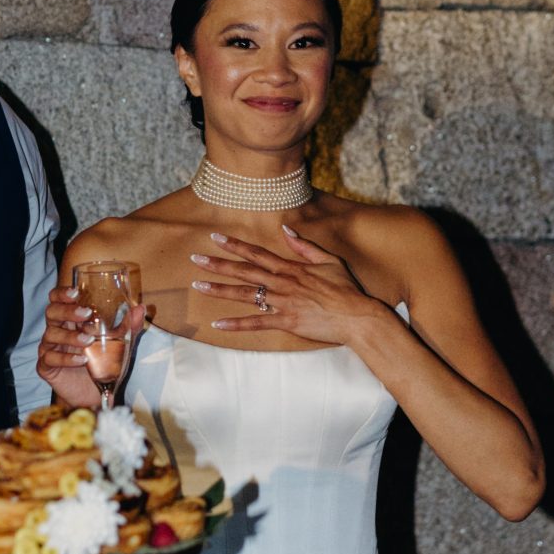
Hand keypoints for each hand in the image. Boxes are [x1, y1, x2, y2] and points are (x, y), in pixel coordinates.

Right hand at [38, 285, 151, 408]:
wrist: (92, 392)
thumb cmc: (101, 361)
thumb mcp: (119, 342)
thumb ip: (129, 326)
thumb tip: (141, 308)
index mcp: (69, 319)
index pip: (57, 299)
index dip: (62, 293)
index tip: (76, 292)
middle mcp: (56, 330)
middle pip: (52, 312)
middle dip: (68, 311)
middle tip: (86, 314)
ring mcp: (49, 348)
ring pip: (51, 335)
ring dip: (70, 335)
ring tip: (88, 340)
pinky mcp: (46, 367)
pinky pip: (50, 359)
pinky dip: (65, 358)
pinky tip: (81, 359)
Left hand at [190, 226, 381, 342]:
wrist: (357, 316)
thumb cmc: (346, 289)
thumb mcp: (329, 260)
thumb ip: (306, 246)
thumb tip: (287, 230)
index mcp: (291, 268)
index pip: (257, 253)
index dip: (235, 245)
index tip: (216, 237)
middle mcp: (283, 283)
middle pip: (244, 271)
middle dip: (218, 264)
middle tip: (195, 258)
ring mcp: (283, 303)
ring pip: (245, 294)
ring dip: (220, 289)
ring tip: (198, 285)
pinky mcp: (286, 322)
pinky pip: (256, 323)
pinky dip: (236, 324)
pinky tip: (218, 324)